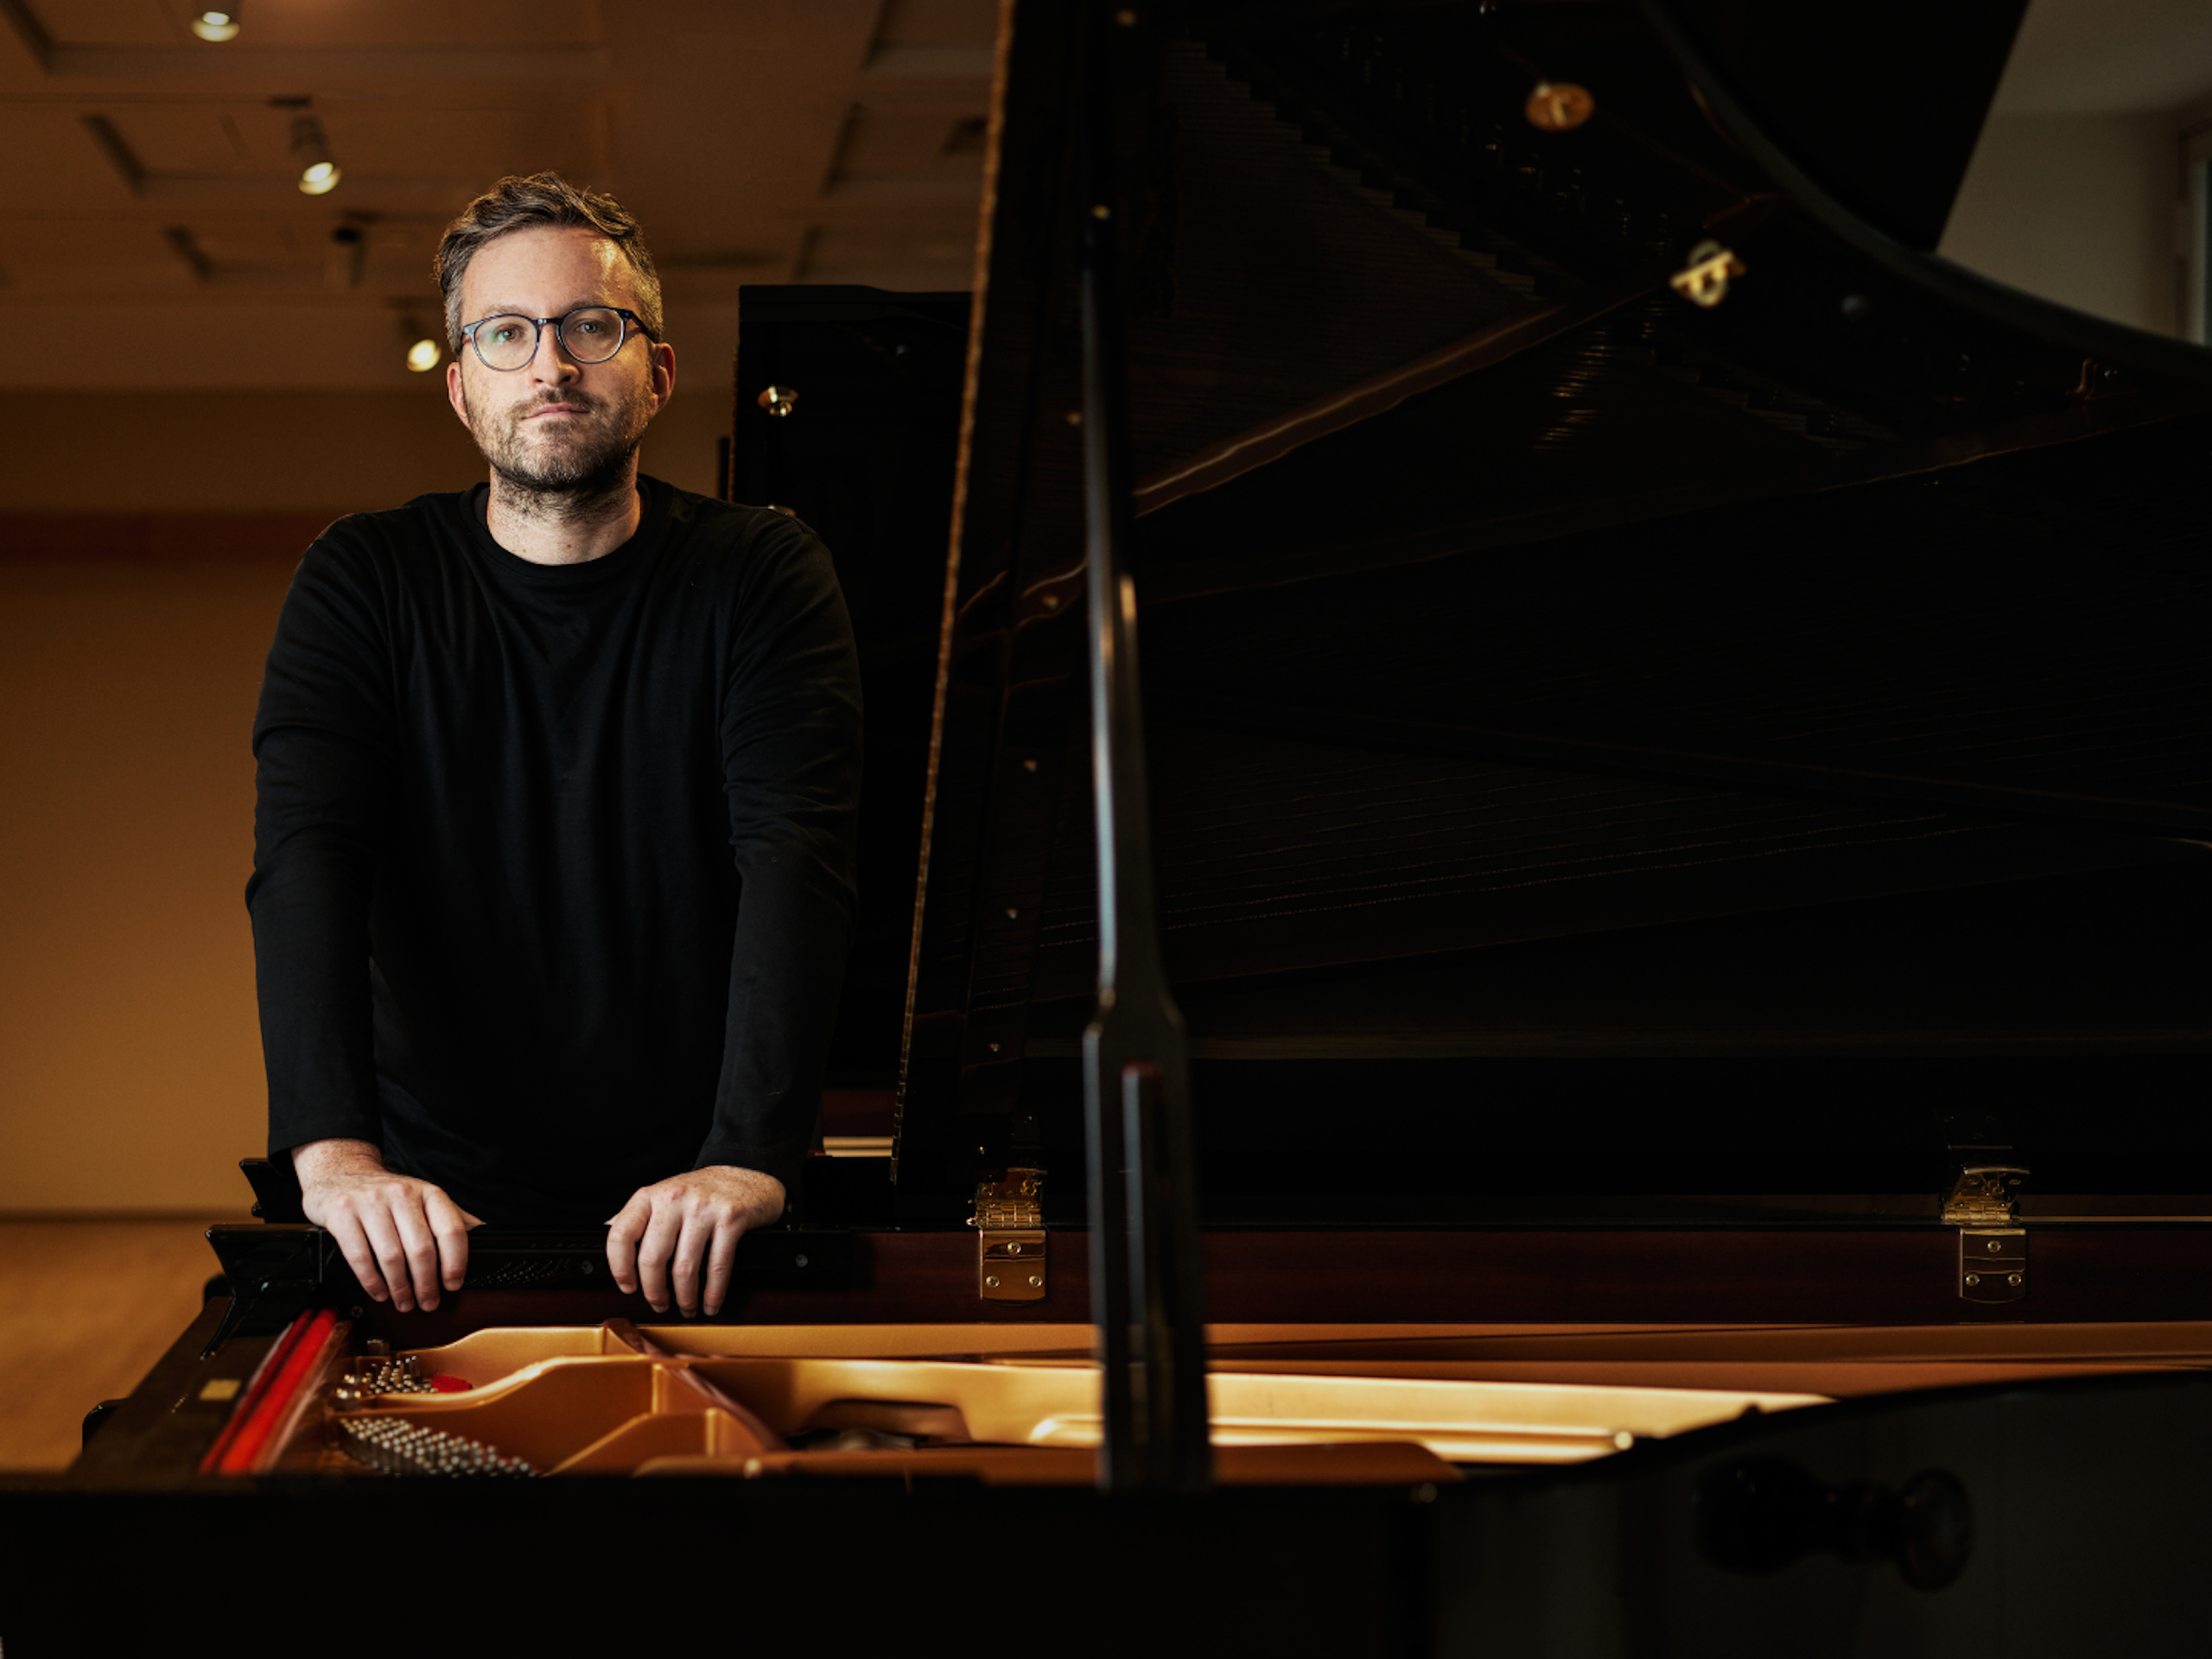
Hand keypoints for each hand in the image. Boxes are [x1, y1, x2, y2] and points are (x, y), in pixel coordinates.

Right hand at [292, 1138, 480, 1313]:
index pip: (451, 1230)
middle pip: (422, 1249)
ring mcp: (370, 1203)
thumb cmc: (387, 1194)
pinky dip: (372, 1282)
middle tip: (428, 1303)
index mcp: (428, 1192)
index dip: (455, 1263)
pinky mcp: (342, 1214)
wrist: (340, 1174)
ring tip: (405, 1302)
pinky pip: (360, 1257)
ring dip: (400, 1288)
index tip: (453, 1284)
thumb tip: (484, 1237)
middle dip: (427, 1284)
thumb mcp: (423, 1198)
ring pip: (391, 1257)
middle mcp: (401, 1194)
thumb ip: (450, 1217)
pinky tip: (380, 1293)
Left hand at [605, 1165, 785, 1317]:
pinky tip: (711, 1303)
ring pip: (684, 1267)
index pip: (621, 1235)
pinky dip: (713, 1293)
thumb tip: (609, 1236)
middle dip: (654, 1291)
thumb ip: (638, 1216)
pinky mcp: (730, 1218)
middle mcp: (674, 1198)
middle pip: (652, 1258)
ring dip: (685, 1298)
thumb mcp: (664, 1195)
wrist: (748, 1177)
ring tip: (687, 1307)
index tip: (628, 1287)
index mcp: (651, 1196)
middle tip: (659, 1304)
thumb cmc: (703, 1192)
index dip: (620, 1268)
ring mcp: (703, 1208)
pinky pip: (718, 1266)